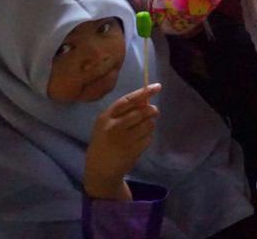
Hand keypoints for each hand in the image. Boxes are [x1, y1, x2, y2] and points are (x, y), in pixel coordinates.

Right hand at [84, 84, 161, 200]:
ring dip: (150, 124)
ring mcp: (123, 139)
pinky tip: (139, 141)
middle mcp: (113, 127)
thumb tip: (146, 99)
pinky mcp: (132, 150)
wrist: (99, 170)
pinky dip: (148, 137)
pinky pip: (149, 137)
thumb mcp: (107, 124)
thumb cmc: (105, 142)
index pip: (128, 100)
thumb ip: (123, 112)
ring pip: (148, 124)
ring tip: (142, 129)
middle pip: (142, 111)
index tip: (157, 87)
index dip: (144, 92)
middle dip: (152, 110)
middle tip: (154, 111)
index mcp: (105, 117)